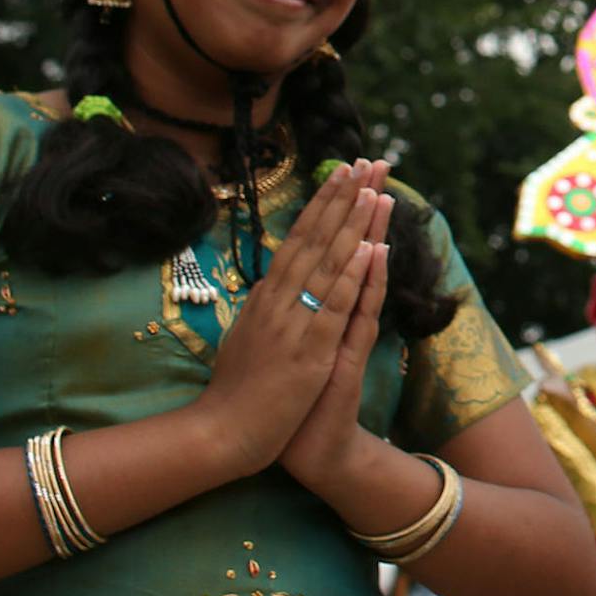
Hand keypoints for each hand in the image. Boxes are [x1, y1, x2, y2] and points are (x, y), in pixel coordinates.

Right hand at [195, 159, 387, 477]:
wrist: (221, 432)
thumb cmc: (236, 390)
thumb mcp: (247, 336)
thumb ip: (261, 307)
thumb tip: (268, 281)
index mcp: (266, 297)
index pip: (299, 239)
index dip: (322, 205)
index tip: (342, 173)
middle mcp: (278, 301)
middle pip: (315, 240)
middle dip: (341, 199)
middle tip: (363, 162)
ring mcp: (293, 323)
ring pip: (327, 264)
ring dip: (352, 225)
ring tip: (373, 190)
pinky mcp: (309, 351)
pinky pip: (334, 306)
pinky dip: (352, 276)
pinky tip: (369, 249)